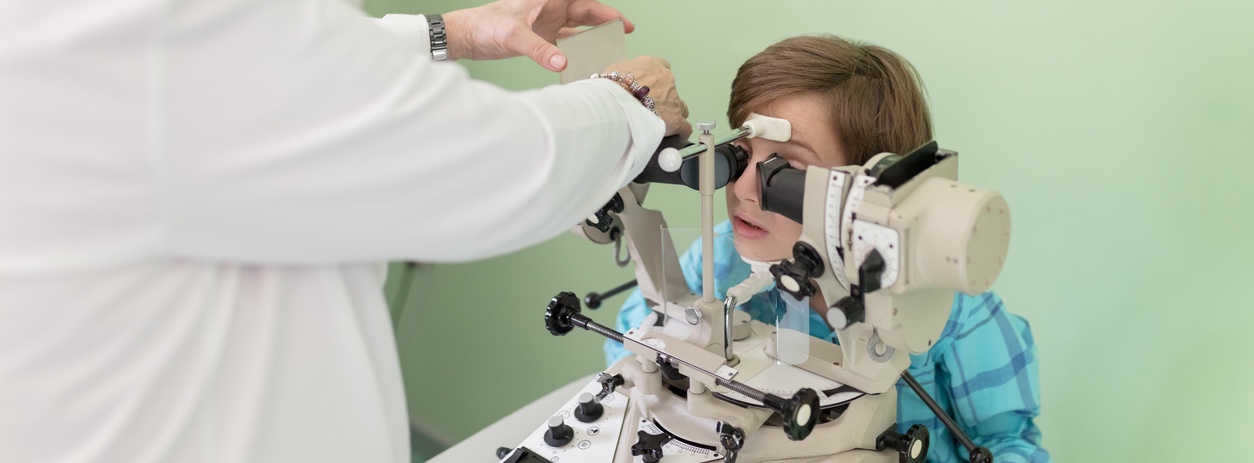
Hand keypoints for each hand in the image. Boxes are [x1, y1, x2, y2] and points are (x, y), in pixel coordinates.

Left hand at [442, 0, 634, 71]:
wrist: (466, 36)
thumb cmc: (484, 25)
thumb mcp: (513, 36)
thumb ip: (539, 49)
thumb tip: (562, 64)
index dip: (601, 5)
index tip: (620, 18)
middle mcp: (550, 8)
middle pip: (585, 10)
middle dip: (606, 17)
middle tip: (626, 28)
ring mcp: (546, 22)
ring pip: (578, 24)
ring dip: (595, 30)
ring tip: (614, 38)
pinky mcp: (540, 37)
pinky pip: (566, 41)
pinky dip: (579, 46)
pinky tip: (589, 53)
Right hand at [603, 57, 691, 138]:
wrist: (617, 101)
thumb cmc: (612, 86)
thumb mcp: (614, 72)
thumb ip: (623, 75)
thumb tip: (619, 82)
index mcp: (652, 65)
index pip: (662, 66)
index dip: (656, 78)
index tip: (650, 86)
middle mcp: (666, 79)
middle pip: (671, 88)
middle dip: (663, 97)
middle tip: (649, 107)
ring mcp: (673, 99)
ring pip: (680, 106)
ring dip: (673, 113)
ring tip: (661, 122)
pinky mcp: (675, 119)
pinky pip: (684, 126)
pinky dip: (681, 131)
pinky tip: (675, 135)